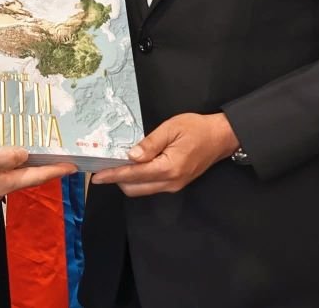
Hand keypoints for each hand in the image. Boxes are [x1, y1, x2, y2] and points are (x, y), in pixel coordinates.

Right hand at [0, 144, 75, 202]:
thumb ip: (8, 156)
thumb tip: (26, 155)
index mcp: (4, 183)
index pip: (36, 176)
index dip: (56, 170)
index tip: (73, 166)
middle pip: (27, 177)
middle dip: (44, 167)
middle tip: (59, 156)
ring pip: (14, 175)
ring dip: (27, 165)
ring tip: (39, 153)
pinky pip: (1, 173)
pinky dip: (11, 164)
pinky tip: (10, 154)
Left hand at [90, 113, 238, 196]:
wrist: (221, 137)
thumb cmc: (198, 129)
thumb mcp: (171, 128)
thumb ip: (150, 143)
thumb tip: (131, 156)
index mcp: (169, 168)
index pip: (134, 175)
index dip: (113, 175)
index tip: (97, 175)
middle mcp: (171, 182)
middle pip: (134, 188)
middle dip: (116, 179)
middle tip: (104, 165)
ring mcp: (174, 185)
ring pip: (142, 189)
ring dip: (127, 180)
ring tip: (115, 164)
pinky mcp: (176, 183)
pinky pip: (151, 186)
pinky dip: (138, 179)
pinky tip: (133, 166)